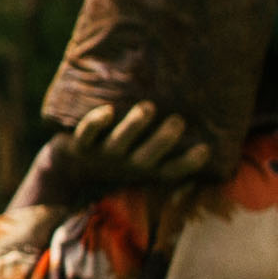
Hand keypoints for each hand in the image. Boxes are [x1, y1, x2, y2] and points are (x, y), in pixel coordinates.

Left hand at [34, 98, 219, 209]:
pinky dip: (95, 123)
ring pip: (119, 144)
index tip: (204, 148)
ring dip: (133, 127)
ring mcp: (103, 155)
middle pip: (147, 158)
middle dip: (162, 140)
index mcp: (145, 168)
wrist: (70, 169)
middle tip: (177, 121)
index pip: (171, 170)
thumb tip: (207, 130)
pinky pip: (86, 135)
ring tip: (148, 108)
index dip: (188, 163)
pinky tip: (107, 111)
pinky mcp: (80, 145)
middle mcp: (126, 164)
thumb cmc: (119, 157)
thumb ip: (170, 148)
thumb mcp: (145, 158)